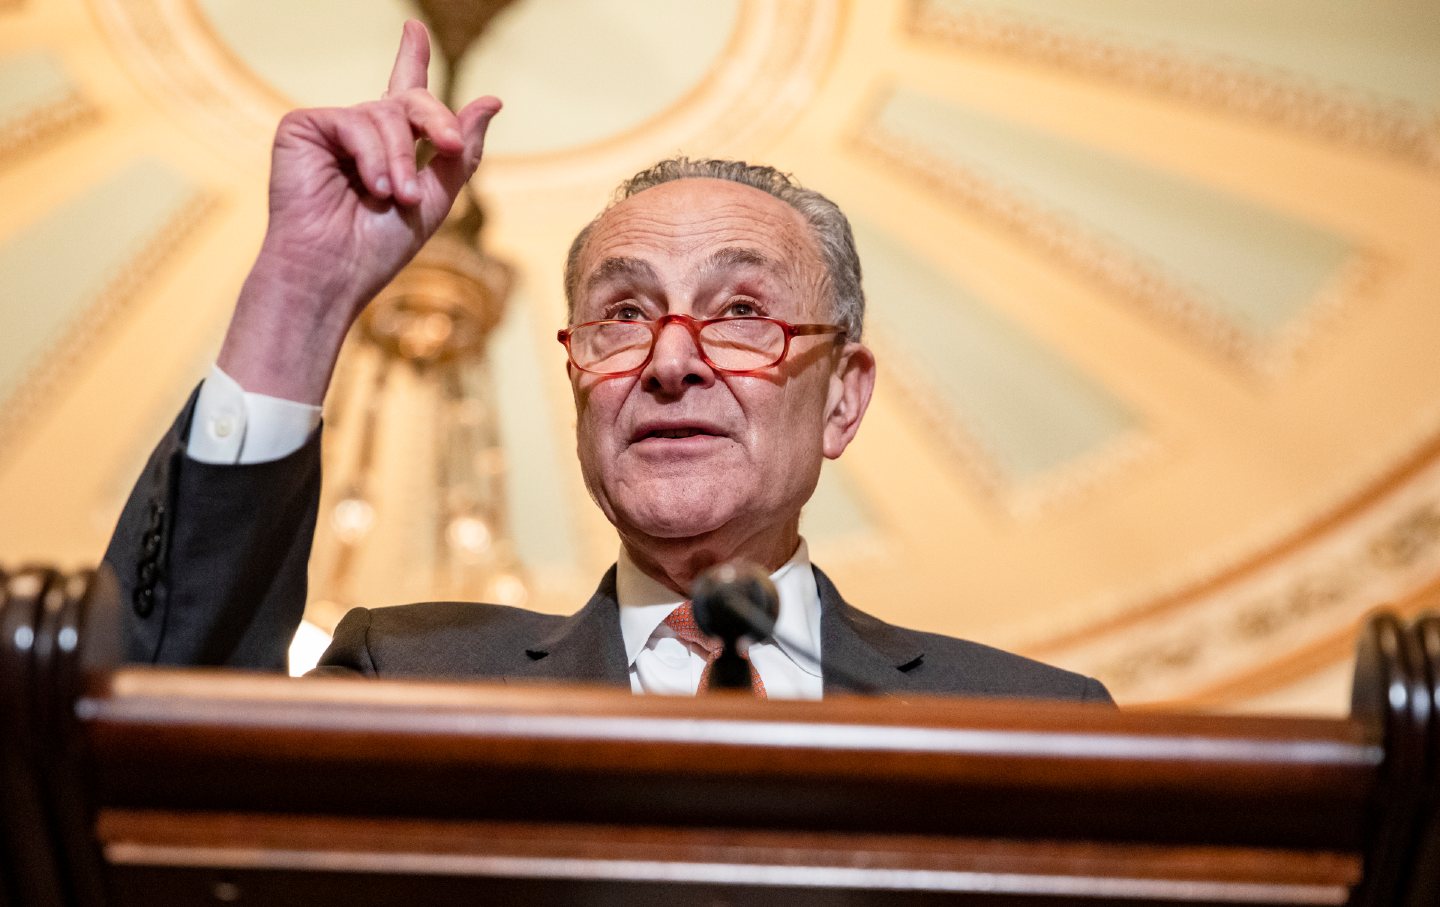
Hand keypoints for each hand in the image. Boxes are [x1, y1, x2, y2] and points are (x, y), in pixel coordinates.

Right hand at [218, 20, 500, 403]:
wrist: (333, 273)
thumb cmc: (379, 248)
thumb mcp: (436, 198)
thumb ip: (462, 152)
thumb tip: (492, 100)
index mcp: (392, 149)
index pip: (405, 95)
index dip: (411, 59)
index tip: (415, 29)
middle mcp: (362, 133)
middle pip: (412, 102)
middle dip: (438, 124)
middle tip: (451, 150)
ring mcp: (332, 128)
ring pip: (386, 114)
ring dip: (402, 159)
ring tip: (397, 198)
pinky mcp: (302, 127)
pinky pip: (354, 120)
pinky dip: (372, 156)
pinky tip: (372, 188)